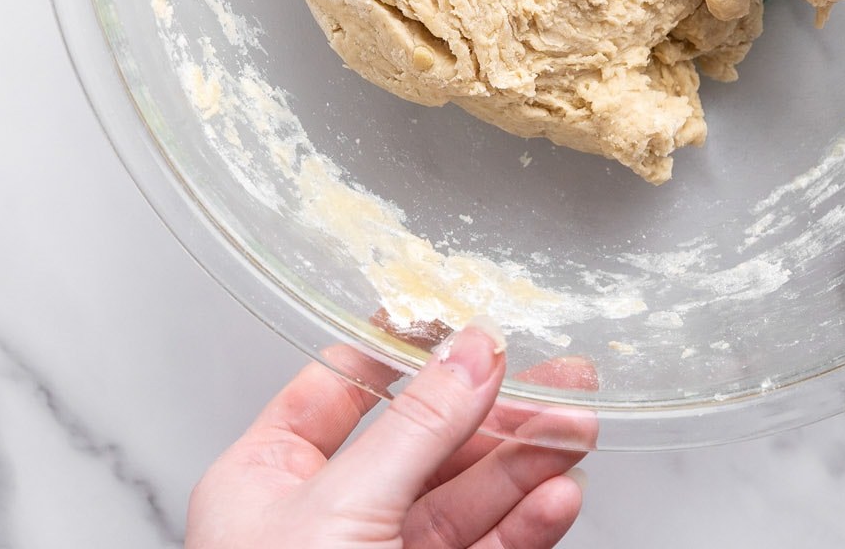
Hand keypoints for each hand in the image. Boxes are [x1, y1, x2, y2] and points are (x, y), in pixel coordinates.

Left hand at [187, 318, 592, 548]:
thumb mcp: (342, 512)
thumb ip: (417, 426)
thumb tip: (469, 350)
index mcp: (267, 480)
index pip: (345, 385)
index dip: (412, 349)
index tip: (472, 320)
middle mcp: (323, 517)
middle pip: (425, 439)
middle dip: (498, 410)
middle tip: (560, 379)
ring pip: (466, 495)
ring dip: (527, 462)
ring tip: (578, 430)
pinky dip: (527, 524)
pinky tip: (558, 497)